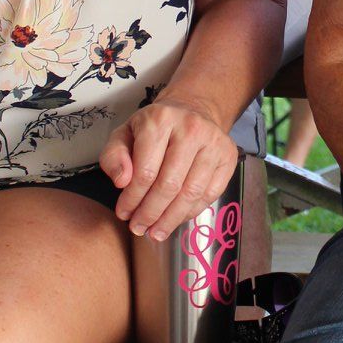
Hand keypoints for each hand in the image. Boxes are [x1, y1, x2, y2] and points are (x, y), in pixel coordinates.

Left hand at [101, 95, 238, 240]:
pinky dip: (191, 212)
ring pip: (191, 193)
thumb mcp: (124, 134)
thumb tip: (122, 182)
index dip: (132, 199)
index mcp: (160, 120)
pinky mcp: (229, 156)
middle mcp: (191, 128)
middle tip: (139, 228)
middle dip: (151, 213)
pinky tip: (175, 219)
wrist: (192, 110)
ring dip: (170, 219)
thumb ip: (114, 156)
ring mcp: (214, 143)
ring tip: (156, 232)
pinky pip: (210, 194)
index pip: (145, 171)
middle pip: (169, 185)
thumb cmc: (154, 128)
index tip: (123, 214)